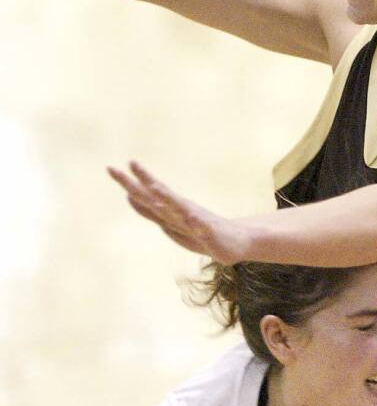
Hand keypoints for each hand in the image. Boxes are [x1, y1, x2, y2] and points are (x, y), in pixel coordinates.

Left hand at [107, 160, 247, 263]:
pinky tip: (190, 216)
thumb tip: (127, 196)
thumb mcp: (169, 223)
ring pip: (180, 207)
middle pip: (160, 194)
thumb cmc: (201, 233)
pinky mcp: (211, 232)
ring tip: (155, 189)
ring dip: (168, 198)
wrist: (236, 242)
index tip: (111, 168)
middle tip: (129, 163)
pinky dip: (196, 221)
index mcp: (171, 209)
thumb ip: (148, 210)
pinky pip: (202, 226)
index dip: (130, 182)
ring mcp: (197, 220)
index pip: (147, 194)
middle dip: (144, 181)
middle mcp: (182, 210)